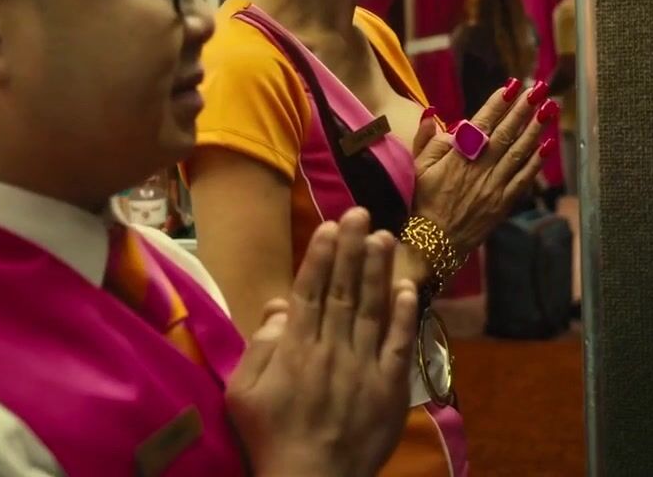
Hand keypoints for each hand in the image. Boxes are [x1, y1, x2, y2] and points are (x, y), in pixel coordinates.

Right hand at [225, 208, 419, 476]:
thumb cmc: (269, 439)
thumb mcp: (244, 395)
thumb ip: (260, 347)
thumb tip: (280, 307)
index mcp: (295, 350)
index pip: (310, 292)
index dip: (321, 257)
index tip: (330, 227)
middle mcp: (331, 350)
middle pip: (343, 290)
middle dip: (352, 249)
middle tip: (361, 213)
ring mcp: (363, 368)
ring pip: (373, 308)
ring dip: (379, 270)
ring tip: (385, 236)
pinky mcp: (389, 388)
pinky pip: (398, 344)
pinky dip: (404, 315)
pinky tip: (408, 287)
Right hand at [410, 81, 553, 259]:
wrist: (434, 244)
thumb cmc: (422, 204)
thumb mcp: (416, 169)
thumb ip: (427, 141)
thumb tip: (432, 114)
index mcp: (458, 158)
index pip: (481, 125)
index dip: (497, 104)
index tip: (510, 86)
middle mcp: (480, 169)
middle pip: (506, 134)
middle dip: (523, 110)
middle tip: (538, 90)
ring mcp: (494, 186)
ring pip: (519, 152)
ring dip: (536, 129)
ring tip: (549, 109)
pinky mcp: (503, 203)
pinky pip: (524, 178)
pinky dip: (537, 161)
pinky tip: (548, 145)